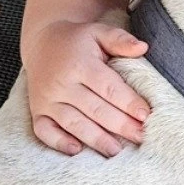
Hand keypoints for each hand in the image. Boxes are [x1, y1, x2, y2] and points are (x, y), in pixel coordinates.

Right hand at [24, 18, 150, 157]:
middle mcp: (61, 83)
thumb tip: (143, 47)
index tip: (146, 116)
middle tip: (140, 137)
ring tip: (116, 151)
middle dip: (120, 125)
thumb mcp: (98, 33)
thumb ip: (120, 40)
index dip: (128, 102)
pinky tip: (76, 151)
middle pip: (94, 109)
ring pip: (73, 123)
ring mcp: (47, 99)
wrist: (41, 43)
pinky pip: (44, 131)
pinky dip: (58, 142)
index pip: (108, 87)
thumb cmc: (77, 42)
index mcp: (79, 63)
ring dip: (95, 139)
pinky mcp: (37, 112)